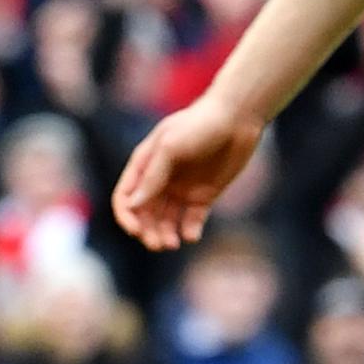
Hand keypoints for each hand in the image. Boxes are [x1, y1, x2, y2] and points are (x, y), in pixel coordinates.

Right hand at [114, 92, 267, 251]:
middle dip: (147, 231)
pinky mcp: (204, 195)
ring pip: (166, 220)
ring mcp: (182, 189)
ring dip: (165, 234)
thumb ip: (152, 177)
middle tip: (158, 244)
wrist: (237, 119)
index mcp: (145, 165)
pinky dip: (189, 231)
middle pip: (145, 214)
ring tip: (172, 244)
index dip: (127, 217)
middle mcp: (160, 180)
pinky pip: (192, 219)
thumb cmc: (199, 126)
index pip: (125, 198)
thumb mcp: (170, 148)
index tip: (136, 231)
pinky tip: (192, 236)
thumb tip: (133, 205)